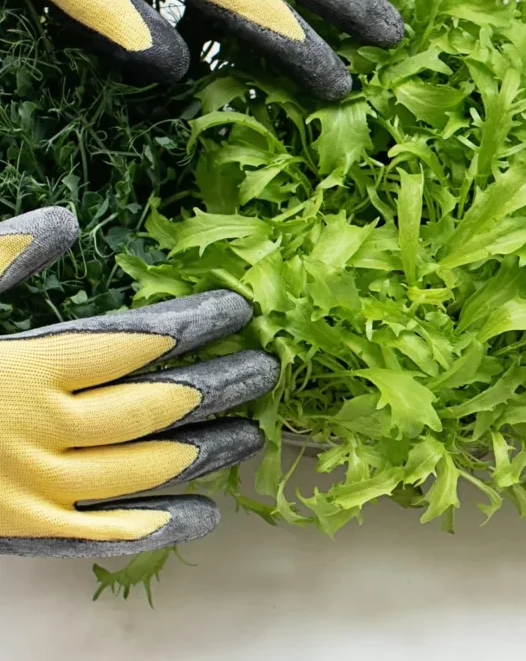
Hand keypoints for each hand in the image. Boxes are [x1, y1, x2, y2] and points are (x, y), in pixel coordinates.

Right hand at [0, 207, 275, 556]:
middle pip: (160, 406)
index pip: (140, 342)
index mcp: (24, 367)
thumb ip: (2, 255)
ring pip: (146, 470)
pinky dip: (161, 526)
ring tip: (252, 432)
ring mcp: (31, 490)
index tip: (241, 310)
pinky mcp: (18, 536)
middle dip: (223, 385)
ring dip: (207, 451)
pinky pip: (105, 538)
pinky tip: (206, 515)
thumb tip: (65, 217)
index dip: (198, 324)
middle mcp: (39, 431)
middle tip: (269, 369)